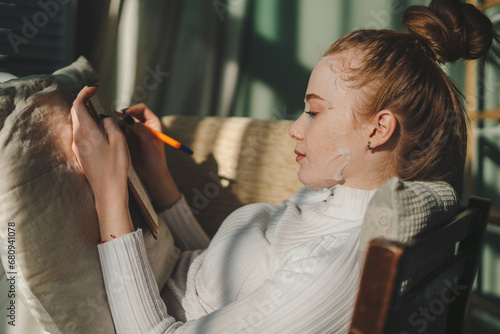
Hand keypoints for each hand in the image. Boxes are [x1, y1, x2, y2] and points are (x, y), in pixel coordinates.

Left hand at [71, 86, 132, 239]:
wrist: (108, 191)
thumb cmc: (115, 167)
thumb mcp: (119, 141)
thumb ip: (111, 125)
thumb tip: (105, 118)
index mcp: (86, 131)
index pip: (78, 105)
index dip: (84, 93)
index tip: (94, 88)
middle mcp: (78, 138)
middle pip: (75, 113)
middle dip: (85, 102)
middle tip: (97, 97)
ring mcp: (77, 148)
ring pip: (78, 124)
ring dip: (87, 115)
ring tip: (101, 113)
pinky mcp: (81, 155)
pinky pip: (81, 135)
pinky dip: (88, 127)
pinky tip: (100, 131)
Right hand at [123, 103, 180, 210]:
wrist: (151, 175)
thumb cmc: (155, 159)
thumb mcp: (149, 143)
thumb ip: (139, 129)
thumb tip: (127, 117)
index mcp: (153, 123)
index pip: (142, 109)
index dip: (132, 109)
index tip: (124, 114)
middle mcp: (144, 126)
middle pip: (131, 114)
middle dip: (123, 117)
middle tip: (115, 123)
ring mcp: (136, 133)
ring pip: (124, 123)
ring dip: (119, 126)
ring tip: (115, 133)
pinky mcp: (129, 140)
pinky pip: (120, 132)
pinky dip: (117, 133)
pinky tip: (114, 139)